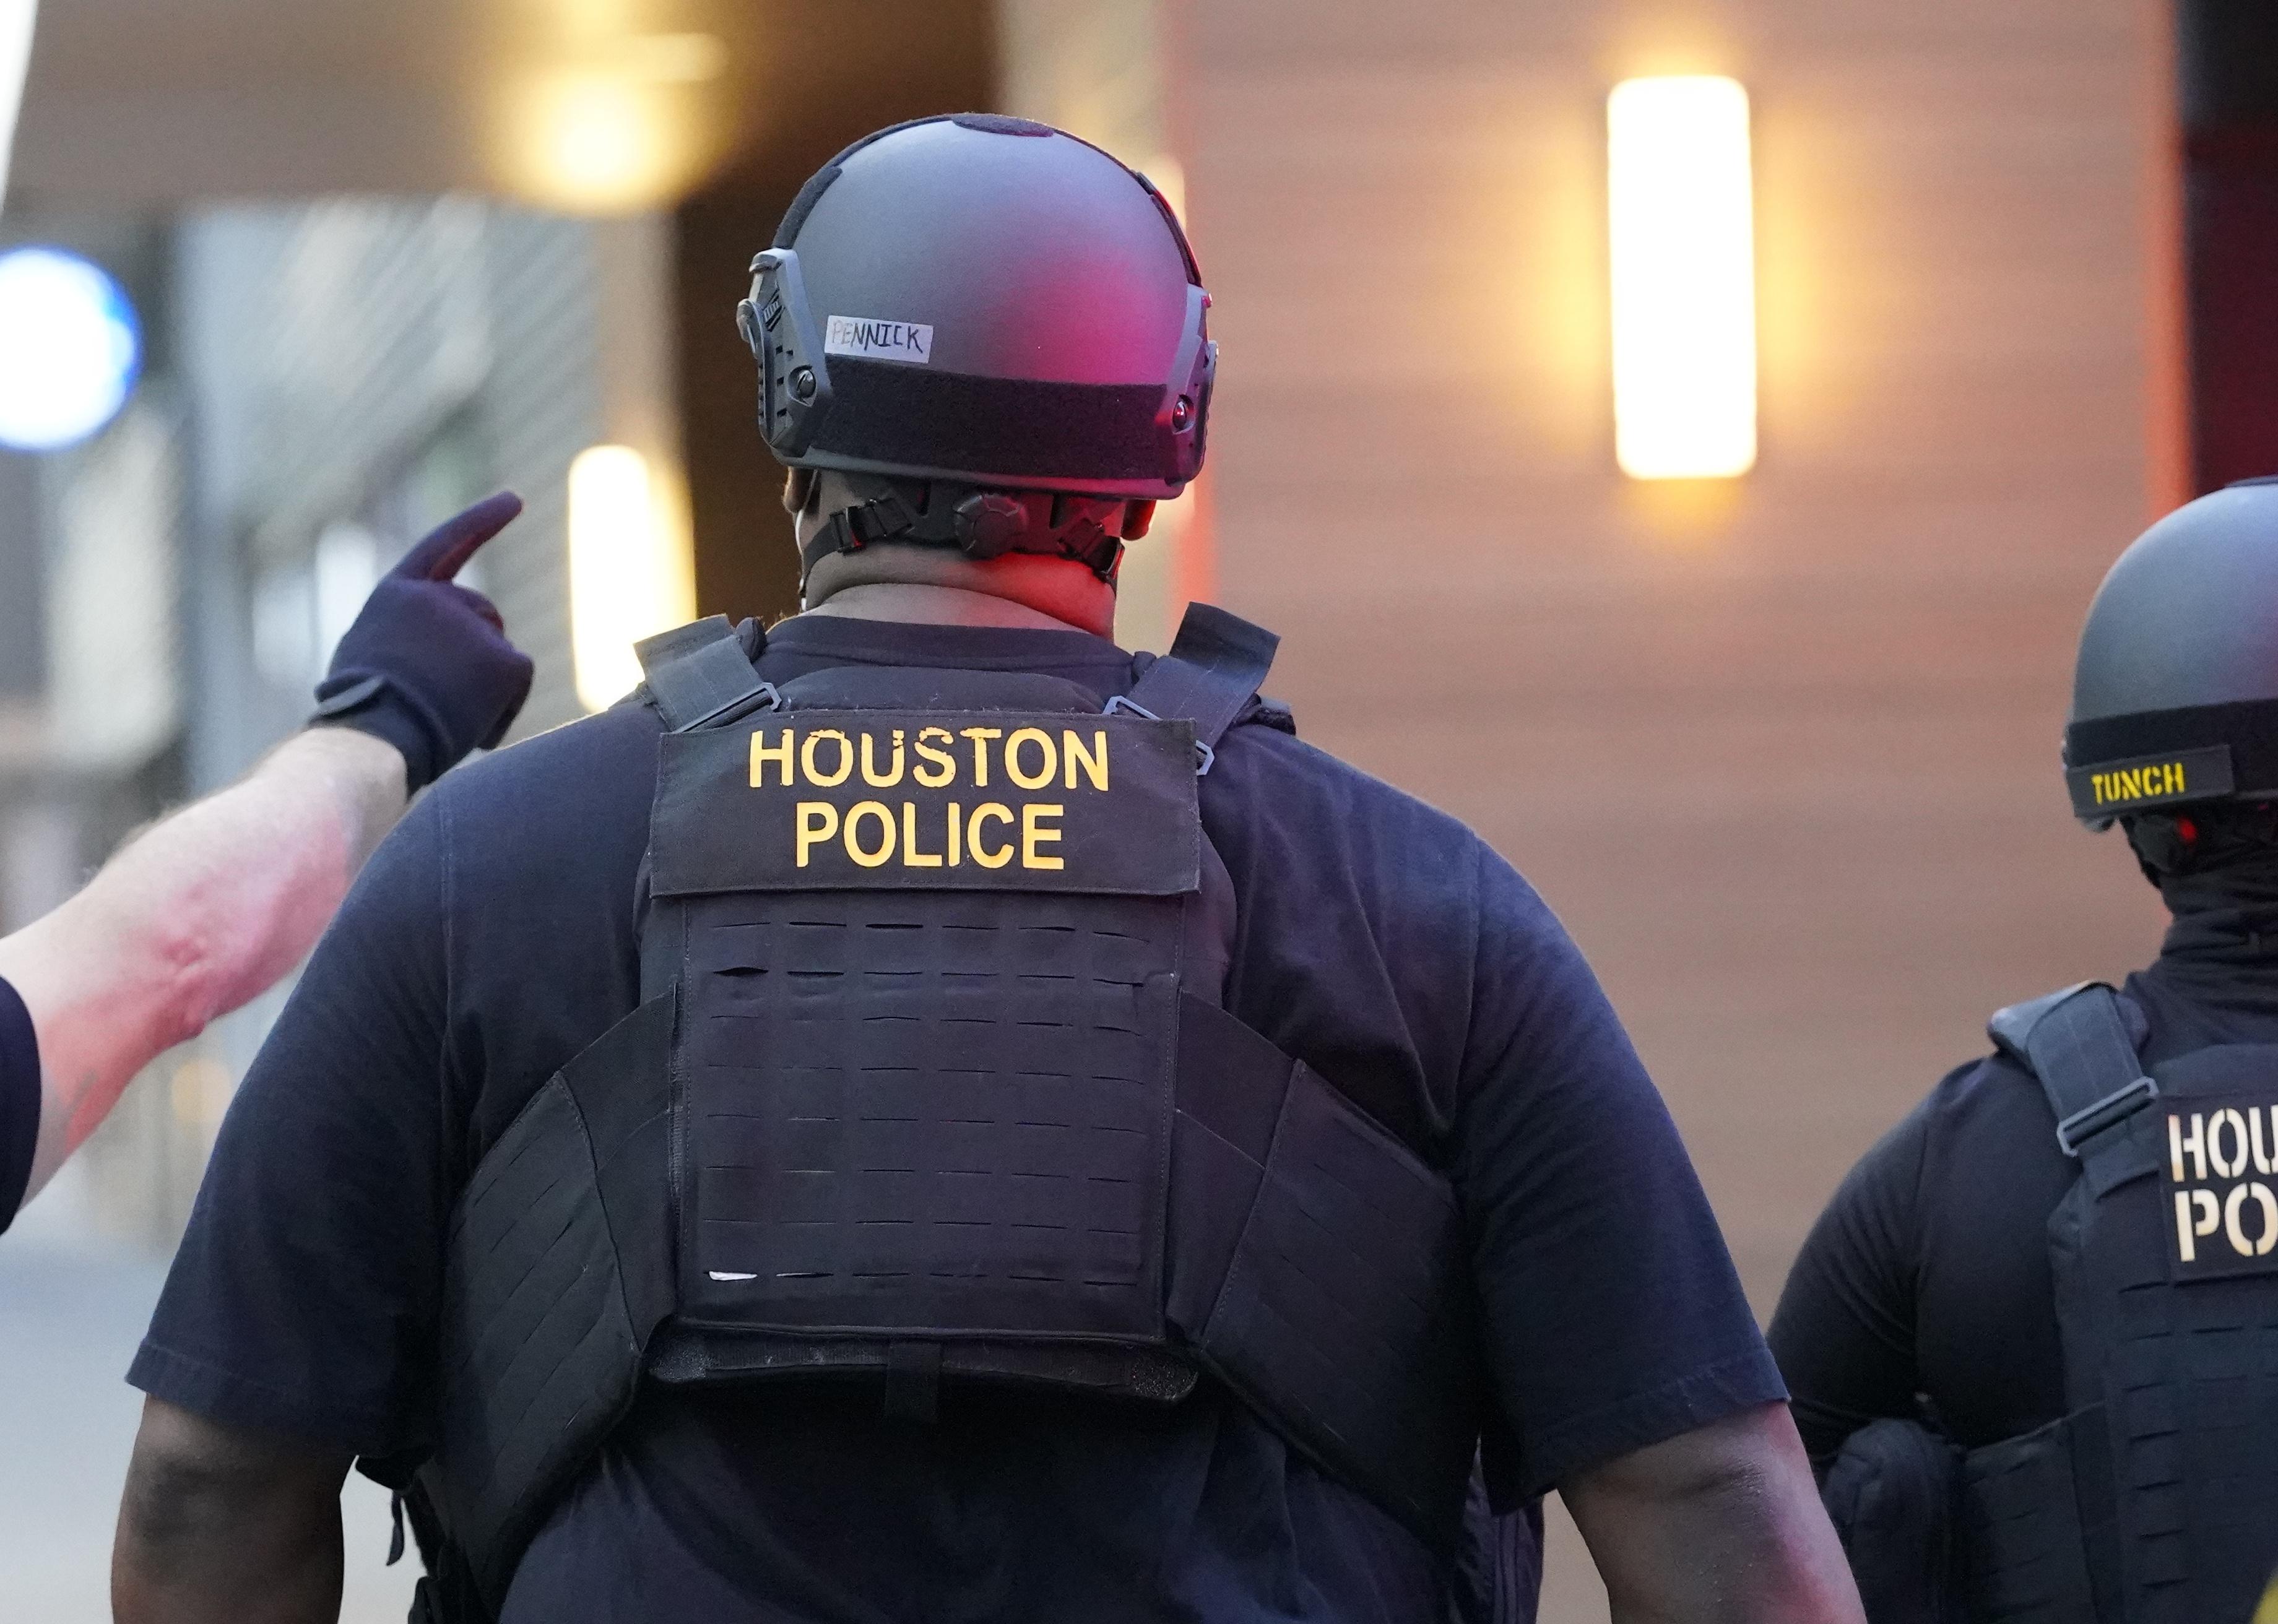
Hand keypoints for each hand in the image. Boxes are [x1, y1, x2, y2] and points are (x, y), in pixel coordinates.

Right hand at [312, 492, 535, 791]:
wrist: (369, 738)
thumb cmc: (362, 714)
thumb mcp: (373, 652)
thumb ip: (408, 633)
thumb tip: (439, 654)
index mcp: (399, 591)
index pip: (445, 544)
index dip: (480, 521)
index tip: (514, 500)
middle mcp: (437, 597)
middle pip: (484, 615)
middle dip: (477, 653)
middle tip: (441, 698)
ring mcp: (471, 623)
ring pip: (500, 652)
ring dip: (483, 685)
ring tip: (445, 714)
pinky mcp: (501, 656)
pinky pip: (519, 682)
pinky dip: (503, 711)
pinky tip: (472, 729)